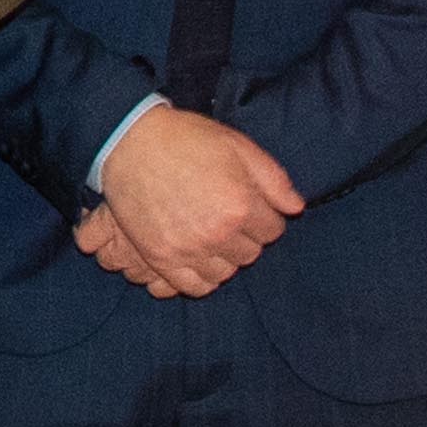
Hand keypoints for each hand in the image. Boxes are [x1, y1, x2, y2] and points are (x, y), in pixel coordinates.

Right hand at [88, 106, 302, 296]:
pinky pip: (194, 286)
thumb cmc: (186, 139)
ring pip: (225, 273)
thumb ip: (273, 179)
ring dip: (224, 257)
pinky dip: (202, 278)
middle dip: (246, 236)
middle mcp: (218, 233)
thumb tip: (296, 207)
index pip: (273, 231)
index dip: (265, 216)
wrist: (130, 142)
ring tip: (212, 236)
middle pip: (251, 254)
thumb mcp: (238, 146)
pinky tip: (199, 258)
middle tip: (229, 217)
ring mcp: (188, 249)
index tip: (250, 205)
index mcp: (240, 204)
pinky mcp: (161, 258)